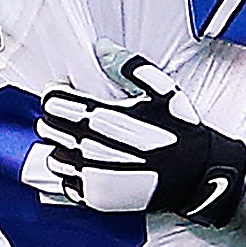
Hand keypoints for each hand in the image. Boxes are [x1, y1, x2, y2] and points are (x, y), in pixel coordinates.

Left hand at [34, 48, 245, 224]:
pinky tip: (94, 166)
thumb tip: (103, 49)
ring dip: (63, 148)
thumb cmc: (181, 133)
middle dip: (59, 119)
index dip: (59, 94)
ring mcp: (91, 175)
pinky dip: (74, 174)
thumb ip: (128, 66)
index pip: (52, 102)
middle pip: (47, 128)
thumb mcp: (162, 90)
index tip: (69, 94)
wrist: (198, 175)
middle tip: (78, 118)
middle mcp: (90, 148)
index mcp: (102, 117)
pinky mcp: (96, 198)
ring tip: (85, 144)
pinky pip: (66, 183)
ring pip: (52, 157)